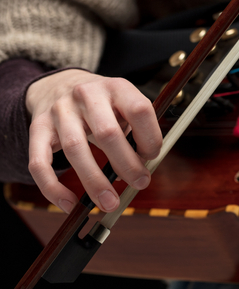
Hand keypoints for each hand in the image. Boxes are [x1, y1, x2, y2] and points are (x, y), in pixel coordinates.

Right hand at [26, 70, 161, 212]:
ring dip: (94, 181)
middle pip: (108, 133)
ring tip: (110, 202)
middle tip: (140, 184)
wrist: (59, 84)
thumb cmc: (103, 105)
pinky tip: (69, 204)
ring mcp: (60, 110)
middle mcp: (87, 95)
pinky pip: (39, 162)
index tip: (152, 156)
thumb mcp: (124, 106)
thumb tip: (138, 171)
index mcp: (117, 88)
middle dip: (127, 164)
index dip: (150, 137)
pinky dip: (53, 188)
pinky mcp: (37, 127)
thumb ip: (135, 132)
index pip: (140, 110)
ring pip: (75, 149)